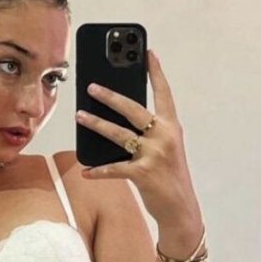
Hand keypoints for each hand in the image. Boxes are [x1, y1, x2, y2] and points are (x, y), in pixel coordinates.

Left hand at [76, 48, 199, 225]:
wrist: (180, 208)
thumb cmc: (168, 175)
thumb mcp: (165, 148)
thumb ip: (148, 132)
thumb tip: (116, 117)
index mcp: (172, 127)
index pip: (164, 94)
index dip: (156, 72)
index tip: (148, 52)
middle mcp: (165, 137)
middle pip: (133, 109)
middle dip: (110, 96)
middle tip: (91, 87)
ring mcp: (154, 155)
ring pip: (119, 134)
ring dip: (96, 124)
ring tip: (80, 116)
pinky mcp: (143, 174)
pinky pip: (114, 168)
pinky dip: (98, 171)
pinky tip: (86, 170)